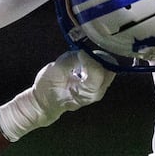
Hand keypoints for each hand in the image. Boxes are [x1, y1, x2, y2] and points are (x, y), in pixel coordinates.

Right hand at [0, 50, 116, 141]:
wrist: (46, 104)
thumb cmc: (47, 89)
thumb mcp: (54, 71)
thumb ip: (70, 61)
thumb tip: (83, 52)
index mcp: (86, 92)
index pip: (98, 71)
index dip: (89, 58)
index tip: (79, 53)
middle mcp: (97, 92)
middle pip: (109, 68)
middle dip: (97, 58)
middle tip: (83, 54)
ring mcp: (100, 90)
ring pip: (108, 68)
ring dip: (96, 60)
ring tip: (82, 59)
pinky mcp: (98, 85)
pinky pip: (104, 69)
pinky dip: (96, 62)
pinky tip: (83, 63)